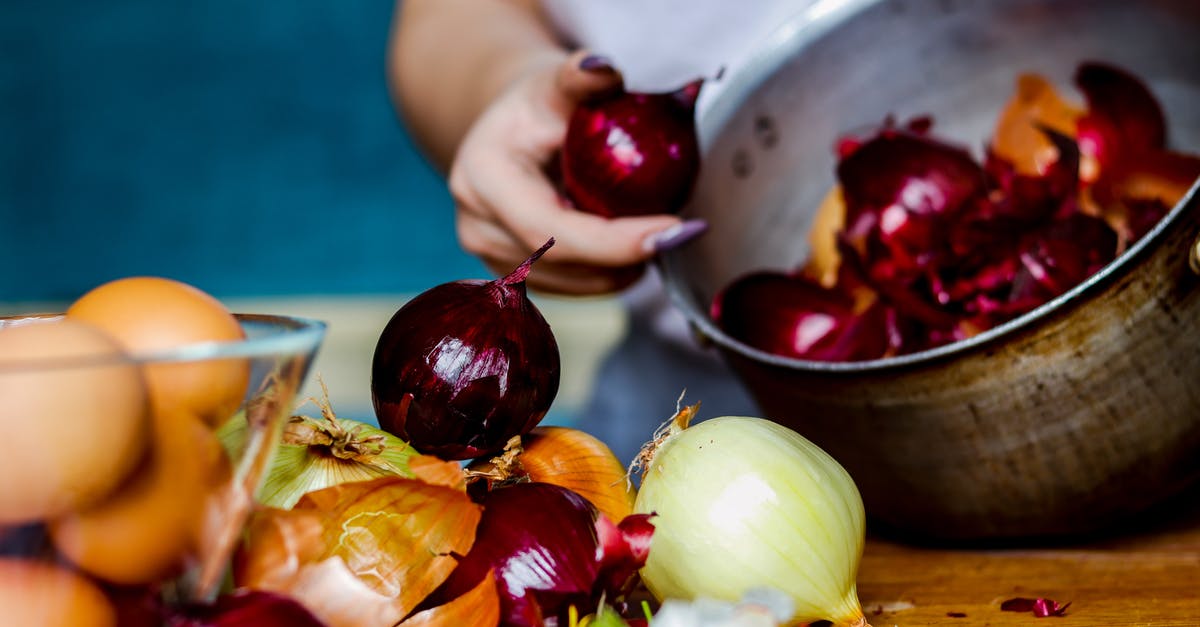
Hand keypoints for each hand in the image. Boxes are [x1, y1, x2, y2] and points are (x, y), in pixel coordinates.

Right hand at [448, 51, 703, 294]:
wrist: (513, 129)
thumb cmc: (540, 102)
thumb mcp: (557, 80)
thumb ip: (581, 77)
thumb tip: (603, 69)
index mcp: (482, 179)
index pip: (549, 230)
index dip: (613, 241)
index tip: (673, 230)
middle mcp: (477, 226)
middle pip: (564, 265)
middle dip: (629, 257)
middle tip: (683, 234)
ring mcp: (492, 257)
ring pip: (574, 284)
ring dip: (624, 268)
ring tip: (660, 232)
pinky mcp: (515, 275)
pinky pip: (575, 286)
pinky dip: (611, 272)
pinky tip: (634, 243)